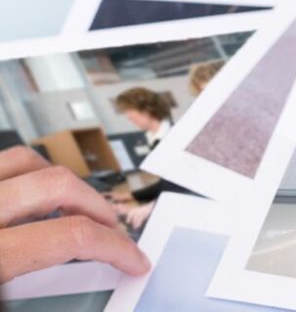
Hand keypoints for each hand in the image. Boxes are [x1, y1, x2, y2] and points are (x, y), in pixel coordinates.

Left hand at [0, 146, 150, 282]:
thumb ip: (33, 286)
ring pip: (29, 160)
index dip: (115, 247)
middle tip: (109, 230)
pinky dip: (28, 171)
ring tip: (75, 204)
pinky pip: (3, 160)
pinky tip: (32, 193)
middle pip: (60, 187)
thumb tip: (77, 275)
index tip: (131, 258)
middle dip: (98, 208)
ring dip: (64, 182)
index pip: (72, 236)